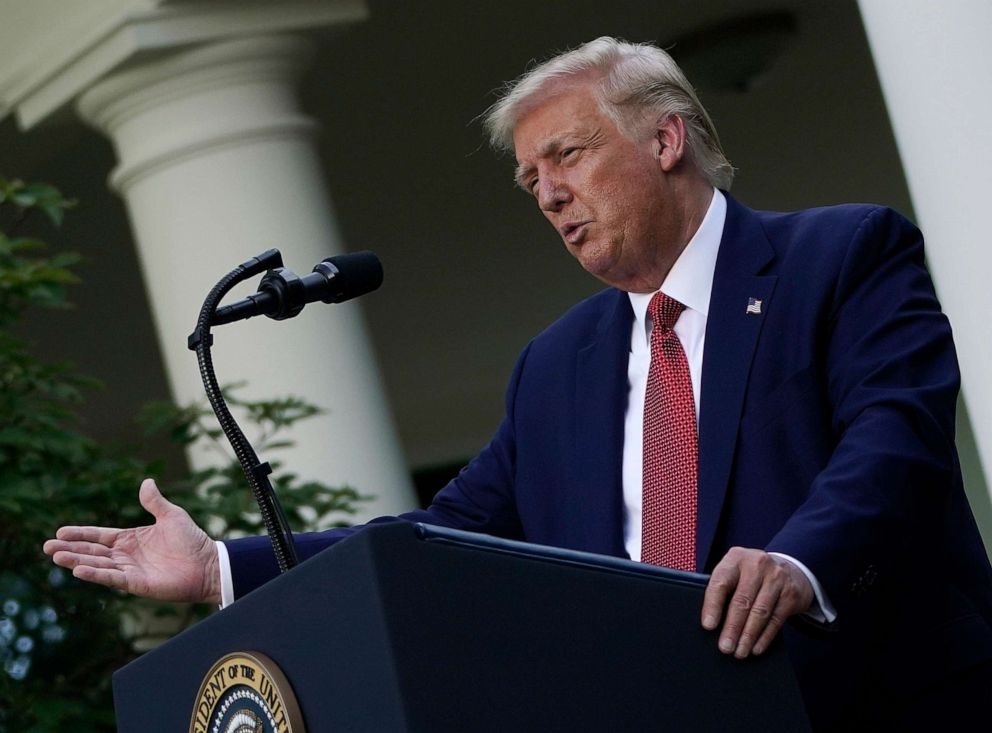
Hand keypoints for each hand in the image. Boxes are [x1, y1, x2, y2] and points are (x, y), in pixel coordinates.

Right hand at [43, 478, 220, 603]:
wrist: (208, 564)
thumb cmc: (192, 540)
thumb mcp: (171, 516)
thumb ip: (155, 502)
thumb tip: (146, 481)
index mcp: (131, 538)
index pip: (99, 536)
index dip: (80, 534)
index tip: (60, 531)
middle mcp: (126, 555)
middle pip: (92, 551)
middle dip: (70, 549)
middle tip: (47, 546)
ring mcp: (129, 570)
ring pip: (97, 565)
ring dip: (77, 561)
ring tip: (56, 556)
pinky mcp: (136, 583)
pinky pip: (112, 578)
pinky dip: (95, 574)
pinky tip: (78, 570)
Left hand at [700, 547, 812, 657]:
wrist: (789, 569)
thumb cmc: (752, 575)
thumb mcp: (736, 571)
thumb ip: (724, 589)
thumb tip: (710, 622)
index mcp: (736, 558)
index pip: (721, 582)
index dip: (713, 605)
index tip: (708, 626)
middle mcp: (757, 564)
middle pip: (742, 601)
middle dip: (732, 628)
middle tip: (725, 647)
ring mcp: (777, 578)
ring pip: (760, 612)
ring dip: (748, 636)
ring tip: (739, 652)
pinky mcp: (791, 594)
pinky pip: (776, 620)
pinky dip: (765, 637)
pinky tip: (756, 648)